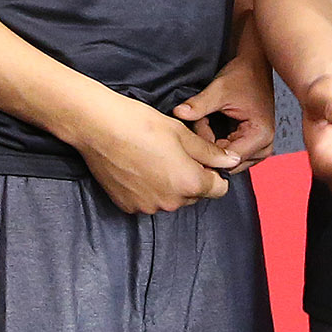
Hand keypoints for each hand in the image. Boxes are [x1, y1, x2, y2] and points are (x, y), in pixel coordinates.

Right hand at [77, 94, 236, 215]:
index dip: (213, 172)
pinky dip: (146, 189)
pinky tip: (137, 168)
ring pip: (170, 199)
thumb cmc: (141, 125)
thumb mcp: (183, 133)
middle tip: (174, 153)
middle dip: (190, 178)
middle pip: (193, 195)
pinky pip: (147, 200)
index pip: (219, 189)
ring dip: (168, 185)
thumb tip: (232, 161)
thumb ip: (210, 153)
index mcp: (189, 183)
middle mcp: (171, 202)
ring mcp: (147, 206)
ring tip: (152, 159)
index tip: (201, 159)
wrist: (98, 128)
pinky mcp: (127, 206)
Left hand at [176, 51, 275, 173]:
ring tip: (207, 119)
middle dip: (209, 144)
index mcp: (260, 136)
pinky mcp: (253, 145)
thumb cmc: (243, 76)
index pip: (226, 158)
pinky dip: (216, 140)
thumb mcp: (218, 90)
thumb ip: (199, 105)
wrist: (254, 66)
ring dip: (212, 142)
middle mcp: (264, 147)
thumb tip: (179, 113)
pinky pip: (228, 152)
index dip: (206, 145)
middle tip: (202, 119)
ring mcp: (260, 148)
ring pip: (225, 158)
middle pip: (226, 161)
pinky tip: (212, 124)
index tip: (199, 123)